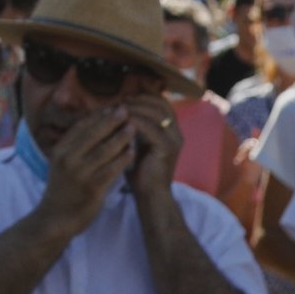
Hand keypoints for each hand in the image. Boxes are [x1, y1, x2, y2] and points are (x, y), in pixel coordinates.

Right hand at [35, 109, 135, 241]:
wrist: (56, 218)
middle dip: (111, 120)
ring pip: (105, 150)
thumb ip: (74, 146)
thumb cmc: (62, 187)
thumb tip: (93, 124)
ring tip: (133, 128)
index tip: (111, 107)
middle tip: (125, 110)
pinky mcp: (93, 189)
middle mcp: (68, 160)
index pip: (81, 126)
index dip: (97, 115)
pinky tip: (132, 152)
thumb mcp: (60, 163)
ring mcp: (80, 174)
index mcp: (60, 150)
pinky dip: (123, 158)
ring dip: (121, 137)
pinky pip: (112, 169)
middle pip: (93, 134)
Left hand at [122, 91, 181, 209]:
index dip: (143, 96)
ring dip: (136, 108)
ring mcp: (174, 140)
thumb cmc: (140, 172)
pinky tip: (121, 122)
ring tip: (118, 109)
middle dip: (139, 99)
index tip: (123, 97)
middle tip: (120, 100)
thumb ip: (134, 127)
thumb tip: (117, 107)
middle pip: (160, 104)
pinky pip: (151, 128)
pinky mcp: (167, 149)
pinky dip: (135, 122)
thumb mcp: (137, 144)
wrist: (150, 197)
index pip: (161, 102)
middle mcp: (176, 133)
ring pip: (156, 113)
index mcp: (171, 130)